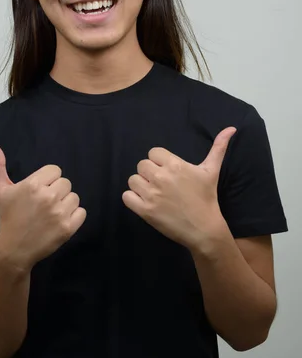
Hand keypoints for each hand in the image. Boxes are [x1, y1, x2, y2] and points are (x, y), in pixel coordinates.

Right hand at [0, 142, 86, 271]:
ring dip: (66, 204)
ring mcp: (59, 213)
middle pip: (66, 183)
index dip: (48, 180)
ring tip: (52, 213)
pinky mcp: (68, 228)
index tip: (39, 191)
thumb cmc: (8, 217)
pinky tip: (59, 221)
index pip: (55, 170)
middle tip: (44, 204)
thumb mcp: (0, 191)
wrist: (14, 249)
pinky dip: (74, 216)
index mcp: (33, 184)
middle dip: (57, 191)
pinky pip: (81, 212)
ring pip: (74, 197)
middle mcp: (48, 196)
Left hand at [122, 127, 236, 249]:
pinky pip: (126, 196)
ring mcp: (151, 195)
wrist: (204, 229)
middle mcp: (161, 177)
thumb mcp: (212, 171)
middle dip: (149, 173)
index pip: (153, 153)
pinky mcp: (144, 210)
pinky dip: (133, 199)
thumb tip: (231, 128)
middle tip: (161, 184)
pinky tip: (145, 202)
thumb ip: (218, 148)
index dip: (159, 162)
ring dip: (140, 186)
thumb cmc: (207, 198)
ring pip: (133, 180)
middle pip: (142, 165)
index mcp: (175, 165)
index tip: (168, 172)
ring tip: (153, 193)